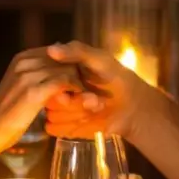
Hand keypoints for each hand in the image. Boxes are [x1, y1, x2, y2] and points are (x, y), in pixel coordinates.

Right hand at [0, 47, 84, 154]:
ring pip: (67, 69)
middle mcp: (24, 62)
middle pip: (64, 59)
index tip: (77, 81)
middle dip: (77, 73)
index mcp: (21, 58)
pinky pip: (64, 82)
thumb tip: (55, 69)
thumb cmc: (4, 115)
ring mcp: (28, 75)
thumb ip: (35, 76)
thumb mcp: (18, 88)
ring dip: (79, 83)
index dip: (70, 66)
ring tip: (83, 98)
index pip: (57, 52)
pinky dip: (75, 91)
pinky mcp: (34, 91)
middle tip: (84, 91)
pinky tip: (75, 102)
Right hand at [45, 41, 162, 138]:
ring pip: (52, 113)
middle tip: (93, 99)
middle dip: (72, 101)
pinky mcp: (64, 127)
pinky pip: (54, 127)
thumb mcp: (101, 59)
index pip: (45, 76)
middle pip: (49, 97)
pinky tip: (87, 121)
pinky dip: (70, 126)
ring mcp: (60, 109)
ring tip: (95, 108)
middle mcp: (56, 90)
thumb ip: (77, 52)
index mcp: (61, 71)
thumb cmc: (118, 79)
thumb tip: (51, 50)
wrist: (133, 107)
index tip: (79, 85)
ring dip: (75, 113)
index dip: (61, 83)